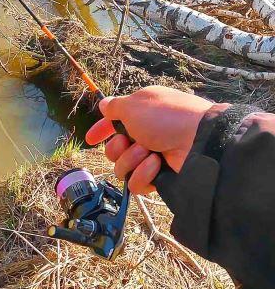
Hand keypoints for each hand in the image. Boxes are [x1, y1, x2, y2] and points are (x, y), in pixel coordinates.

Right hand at [85, 86, 211, 194]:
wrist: (199, 141)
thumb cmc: (165, 117)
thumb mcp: (133, 105)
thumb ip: (114, 106)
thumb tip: (104, 105)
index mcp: (141, 115)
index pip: (114, 124)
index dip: (101, 131)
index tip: (90, 140)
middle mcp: (146, 136)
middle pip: (114, 149)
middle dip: (117, 147)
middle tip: (130, 141)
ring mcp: (153, 158)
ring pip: (122, 167)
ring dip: (131, 159)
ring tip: (149, 152)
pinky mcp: (159, 178)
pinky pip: (136, 183)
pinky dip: (143, 174)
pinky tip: (156, 165)